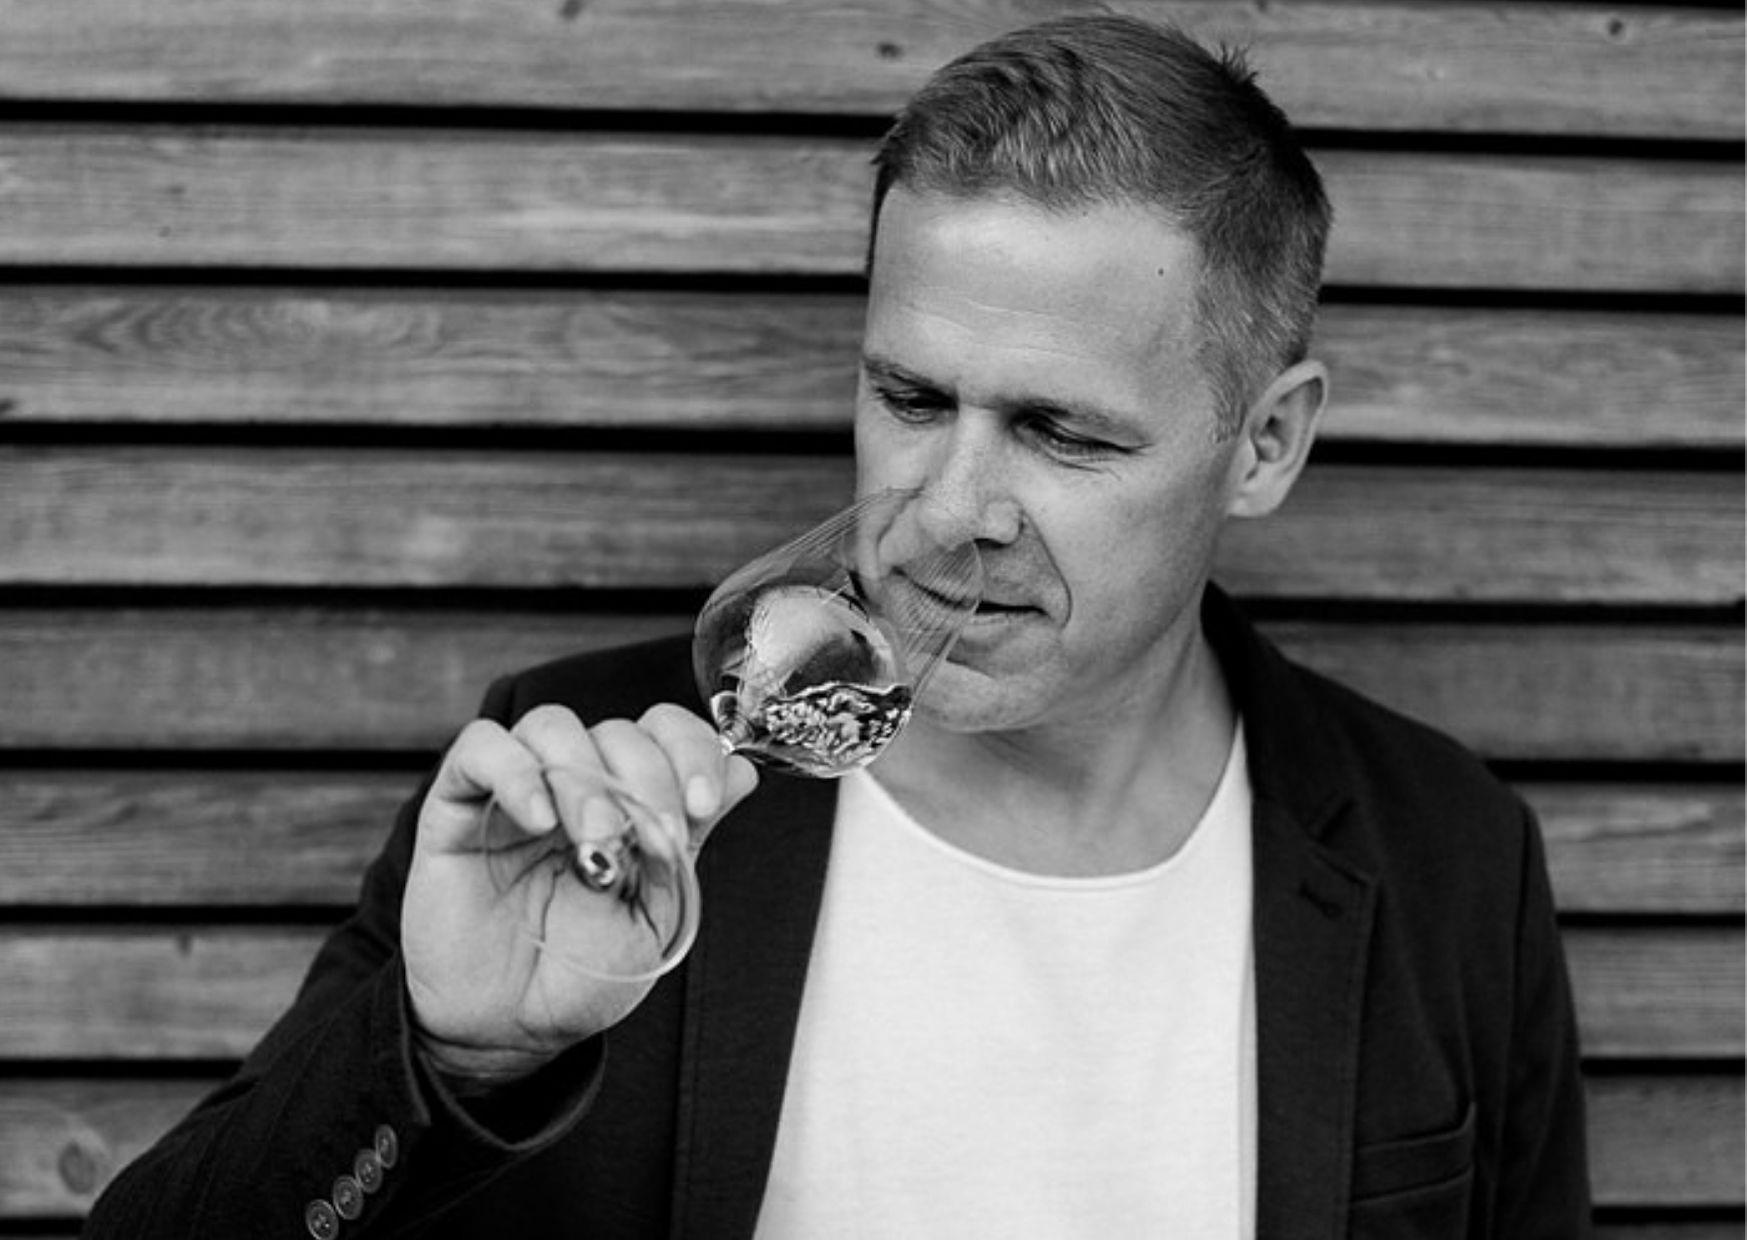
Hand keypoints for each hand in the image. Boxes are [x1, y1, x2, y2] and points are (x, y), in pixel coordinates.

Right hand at [401, 703, 757, 1081]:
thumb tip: (742, 770)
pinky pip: (481, 749)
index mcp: (631, 801)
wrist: (511, 1030)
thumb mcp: (656, 912)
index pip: (665, 732)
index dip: (692, 752)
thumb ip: (689, 839)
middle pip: (617, 730)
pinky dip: (514, 771)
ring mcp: (518, 790)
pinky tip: (538, 820)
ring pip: (552, 726)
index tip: (703, 804)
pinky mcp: (458, 805)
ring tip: (594, 843)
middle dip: (647, 780)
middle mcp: (577, 784)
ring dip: (586, 779)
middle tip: (648, 842)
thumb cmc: (583, 973)